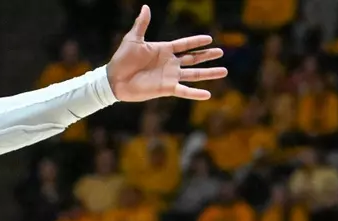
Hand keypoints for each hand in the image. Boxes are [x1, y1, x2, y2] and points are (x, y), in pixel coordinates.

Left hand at [106, 6, 226, 102]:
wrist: (113, 80)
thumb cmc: (121, 59)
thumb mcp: (133, 39)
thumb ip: (142, 24)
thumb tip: (145, 7)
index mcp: (164, 50)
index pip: (185, 44)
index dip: (196, 41)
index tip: (210, 38)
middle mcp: (170, 63)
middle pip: (194, 59)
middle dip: (207, 56)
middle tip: (221, 52)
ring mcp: (169, 76)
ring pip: (194, 74)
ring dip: (209, 73)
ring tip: (224, 71)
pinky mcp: (166, 89)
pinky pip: (184, 91)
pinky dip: (195, 93)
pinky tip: (208, 94)